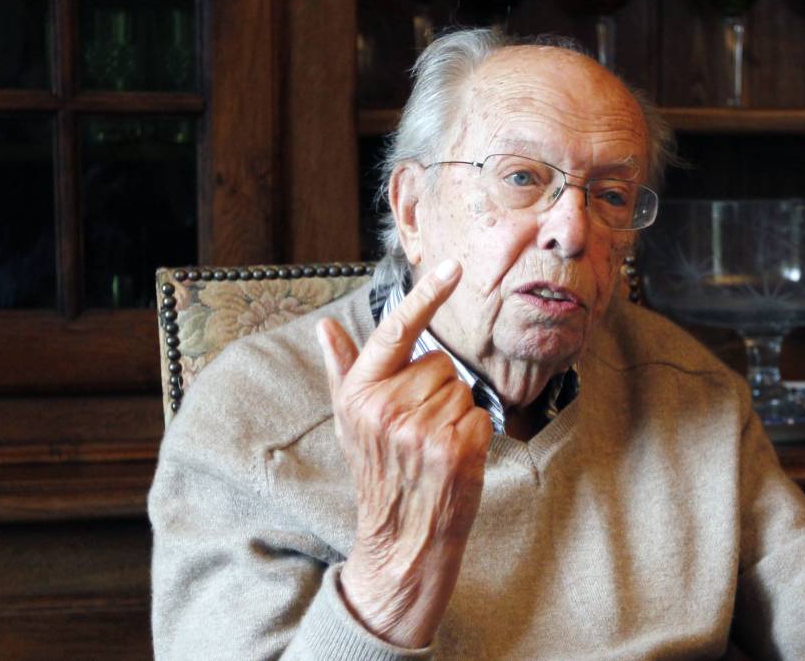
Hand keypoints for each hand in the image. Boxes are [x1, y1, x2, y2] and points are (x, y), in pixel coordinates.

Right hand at [315, 259, 492, 648]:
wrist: (401, 538)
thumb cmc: (379, 472)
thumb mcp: (350, 421)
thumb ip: (342, 369)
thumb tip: (325, 327)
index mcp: (361, 394)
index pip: (396, 331)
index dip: (427, 295)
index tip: (453, 266)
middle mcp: (387, 408)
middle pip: (440, 361)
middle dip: (437, 388)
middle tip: (421, 427)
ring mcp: (422, 429)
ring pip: (462, 387)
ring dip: (456, 412)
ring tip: (434, 444)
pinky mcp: (456, 448)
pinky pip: (480, 413)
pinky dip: (475, 432)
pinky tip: (453, 457)